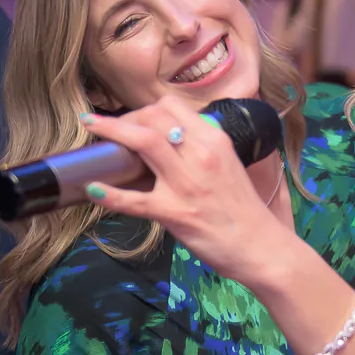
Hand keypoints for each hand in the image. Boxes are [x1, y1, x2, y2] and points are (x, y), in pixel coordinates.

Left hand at [81, 97, 291, 288]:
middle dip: (124, 118)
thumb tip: (180, 138)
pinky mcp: (177, 213)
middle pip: (154, 118)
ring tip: (91, 130)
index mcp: (216, 141)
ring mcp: (188, 184)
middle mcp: (202, 155)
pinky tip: (93, 189)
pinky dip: (110, 194)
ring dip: (111, 132)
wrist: (263, 248)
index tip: (134, 121)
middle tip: (108, 129)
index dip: (145, 109)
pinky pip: (135, 200)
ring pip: (144, 142)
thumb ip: (205, 150)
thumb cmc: (245, 211)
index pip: (172, 107)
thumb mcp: (230, 167)